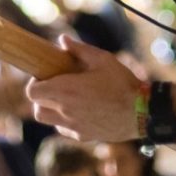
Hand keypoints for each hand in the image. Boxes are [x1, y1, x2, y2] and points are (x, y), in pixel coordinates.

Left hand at [27, 36, 143, 141]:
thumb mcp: (103, 59)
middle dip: (41, 97)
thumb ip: (80, 50)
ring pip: (47, 121)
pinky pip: (64, 130)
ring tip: (65, 100)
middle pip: (36, 108)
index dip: (34, 83)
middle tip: (54, 87)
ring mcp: (74, 126)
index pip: (32, 92)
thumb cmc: (122, 83)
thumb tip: (62, 40)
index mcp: (66, 90)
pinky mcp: (84, 136)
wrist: (142, 113)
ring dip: (50, 110)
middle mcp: (65, 111)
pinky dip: (64, 121)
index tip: (45, 76)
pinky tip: (79, 111)